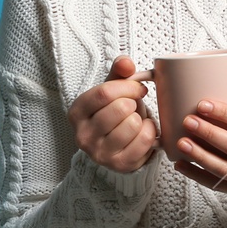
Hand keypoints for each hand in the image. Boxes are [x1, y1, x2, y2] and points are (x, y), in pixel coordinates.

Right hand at [68, 55, 159, 174]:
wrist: (115, 144)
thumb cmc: (113, 111)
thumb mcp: (111, 89)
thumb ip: (119, 71)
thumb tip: (126, 62)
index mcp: (76, 113)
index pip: (104, 93)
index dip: (128, 86)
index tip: (138, 88)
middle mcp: (83, 136)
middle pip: (120, 108)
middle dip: (134, 103)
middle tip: (134, 107)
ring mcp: (100, 154)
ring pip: (133, 124)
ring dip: (141, 118)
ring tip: (135, 120)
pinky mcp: (119, 165)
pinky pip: (145, 139)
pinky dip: (150, 131)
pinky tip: (143, 131)